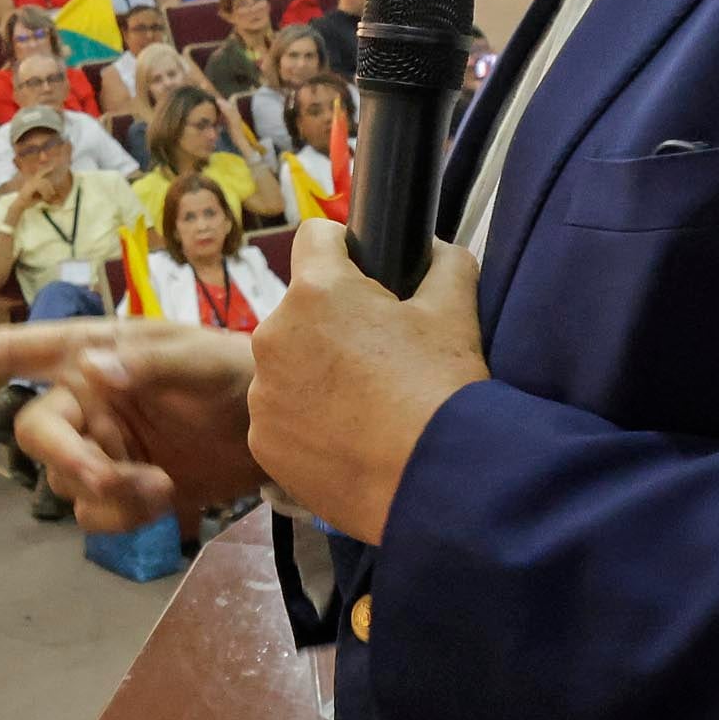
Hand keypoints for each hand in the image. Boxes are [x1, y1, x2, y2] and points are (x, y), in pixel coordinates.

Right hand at [0, 320, 262, 529]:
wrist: (276, 431)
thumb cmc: (237, 372)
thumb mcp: (200, 358)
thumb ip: (146, 363)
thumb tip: (90, 370)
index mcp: (91, 353)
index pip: (15, 353)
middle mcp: (85, 400)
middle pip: (37, 434)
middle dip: (67, 458)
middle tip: (109, 477)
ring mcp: (101, 447)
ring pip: (67, 482)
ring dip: (109, 491)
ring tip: (161, 483)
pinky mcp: (123, 489)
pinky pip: (95, 513)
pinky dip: (124, 515)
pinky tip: (164, 497)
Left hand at [245, 222, 488, 544]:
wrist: (434, 484)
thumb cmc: (441, 390)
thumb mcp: (455, 311)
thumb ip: (444, 262)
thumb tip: (434, 249)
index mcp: (315, 292)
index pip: (315, 236)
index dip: (344, 248)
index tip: (365, 271)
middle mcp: (273, 335)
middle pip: (301, 310)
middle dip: (333, 322)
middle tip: (380, 355)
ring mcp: (263, 393)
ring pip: (289, 365)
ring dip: (317, 374)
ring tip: (366, 405)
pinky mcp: (263, 441)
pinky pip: (283, 416)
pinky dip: (309, 422)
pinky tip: (349, 440)